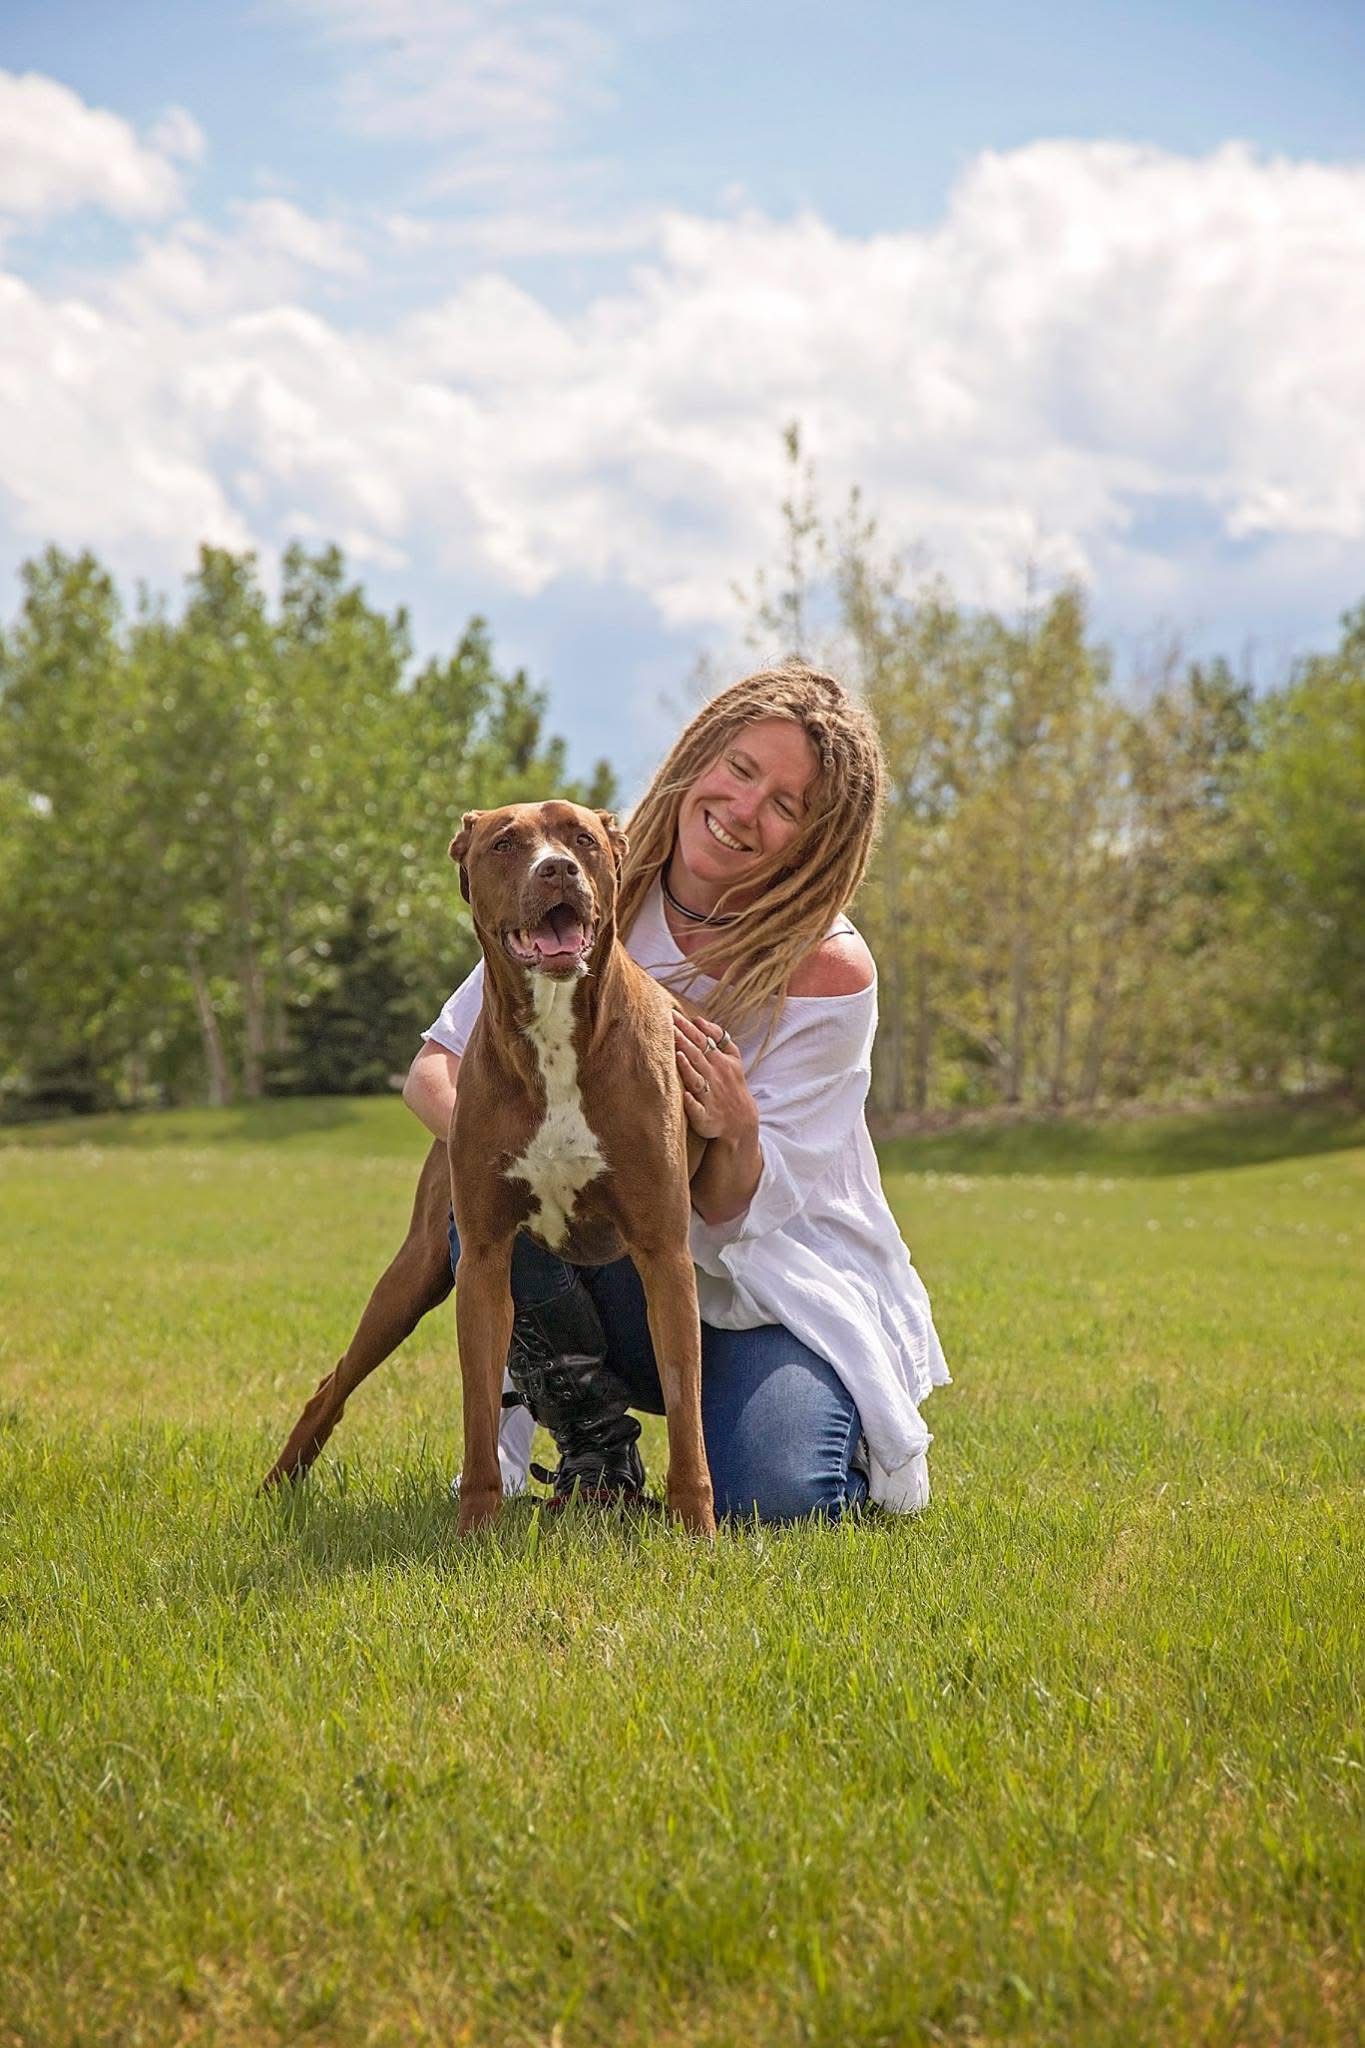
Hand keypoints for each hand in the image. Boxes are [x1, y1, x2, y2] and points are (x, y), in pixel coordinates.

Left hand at [674, 1012, 755, 1144]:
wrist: (741, 1122)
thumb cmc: (731, 1085)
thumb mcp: (733, 1059)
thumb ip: (719, 1038)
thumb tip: (698, 1019)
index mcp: (721, 1062)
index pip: (702, 1040)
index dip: (688, 1027)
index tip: (671, 1014)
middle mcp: (716, 1077)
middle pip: (697, 1055)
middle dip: (683, 1039)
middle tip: (666, 1024)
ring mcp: (711, 1098)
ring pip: (697, 1079)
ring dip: (687, 1067)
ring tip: (676, 1054)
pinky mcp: (705, 1117)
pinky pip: (697, 1109)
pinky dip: (692, 1102)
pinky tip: (684, 1095)